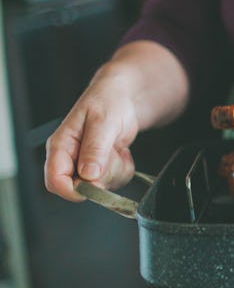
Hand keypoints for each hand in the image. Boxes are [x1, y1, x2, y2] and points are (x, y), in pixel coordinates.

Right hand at [45, 65, 139, 201]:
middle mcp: (70, 158)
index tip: (95, 183)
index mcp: (60, 146)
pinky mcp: (101, 168)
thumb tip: (88, 175)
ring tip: (116, 147)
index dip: (74, 190)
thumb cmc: (109, 101)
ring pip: (101, 187)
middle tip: (111, 152)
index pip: (55, 181)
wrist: (125, 98)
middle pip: (81, 189)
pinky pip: (115, 181)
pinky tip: (121, 151)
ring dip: (116, 170)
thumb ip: (95, 149)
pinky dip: (124, 168)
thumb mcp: (103, 122)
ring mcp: (86, 164)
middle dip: (103, 175)